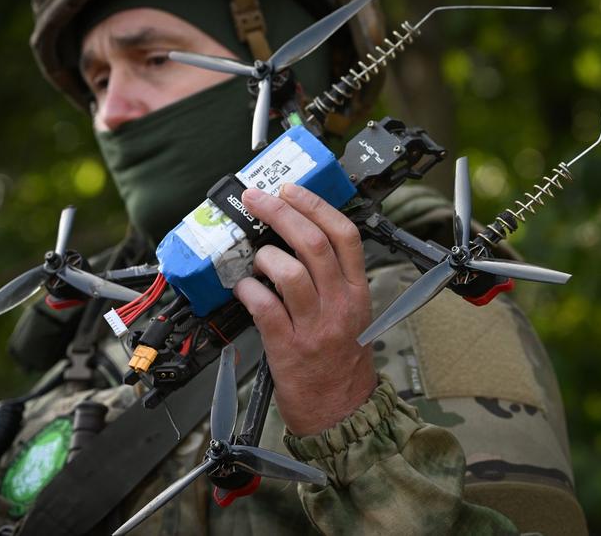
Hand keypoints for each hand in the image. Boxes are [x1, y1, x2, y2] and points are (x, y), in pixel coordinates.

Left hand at [233, 183, 376, 435]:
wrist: (340, 410)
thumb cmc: (340, 360)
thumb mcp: (352, 313)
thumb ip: (332, 278)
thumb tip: (294, 238)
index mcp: (357, 291)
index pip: (344, 235)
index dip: (315, 205)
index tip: (291, 189)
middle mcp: (340, 304)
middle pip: (312, 243)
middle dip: (280, 212)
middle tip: (256, 199)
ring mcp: (315, 326)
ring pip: (289, 271)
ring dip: (264, 256)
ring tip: (256, 259)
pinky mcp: (288, 346)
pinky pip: (264, 306)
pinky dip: (248, 290)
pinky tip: (244, 288)